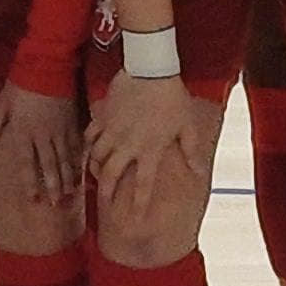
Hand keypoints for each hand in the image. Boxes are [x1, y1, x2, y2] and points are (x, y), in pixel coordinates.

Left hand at [0, 86, 82, 209]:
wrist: (46, 65)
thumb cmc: (20, 84)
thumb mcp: (2, 104)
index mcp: (24, 132)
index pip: (28, 163)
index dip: (31, 182)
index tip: (34, 199)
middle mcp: (43, 135)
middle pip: (50, 166)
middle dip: (53, 186)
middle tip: (56, 204)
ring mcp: (60, 129)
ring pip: (65, 158)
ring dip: (68, 177)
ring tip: (70, 193)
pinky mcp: (72, 121)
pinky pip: (76, 144)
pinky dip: (79, 159)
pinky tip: (81, 170)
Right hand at [85, 72, 208, 219]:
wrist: (150, 68)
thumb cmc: (173, 97)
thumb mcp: (187, 125)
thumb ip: (191, 151)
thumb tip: (198, 172)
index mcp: (150, 150)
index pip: (143, 184)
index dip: (139, 202)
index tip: (135, 217)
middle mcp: (127, 145)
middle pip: (110, 175)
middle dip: (105, 192)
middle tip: (104, 202)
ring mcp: (112, 131)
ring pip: (95, 157)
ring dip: (94, 169)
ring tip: (95, 175)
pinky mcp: (102, 116)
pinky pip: (89, 135)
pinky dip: (87, 144)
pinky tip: (88, 149)